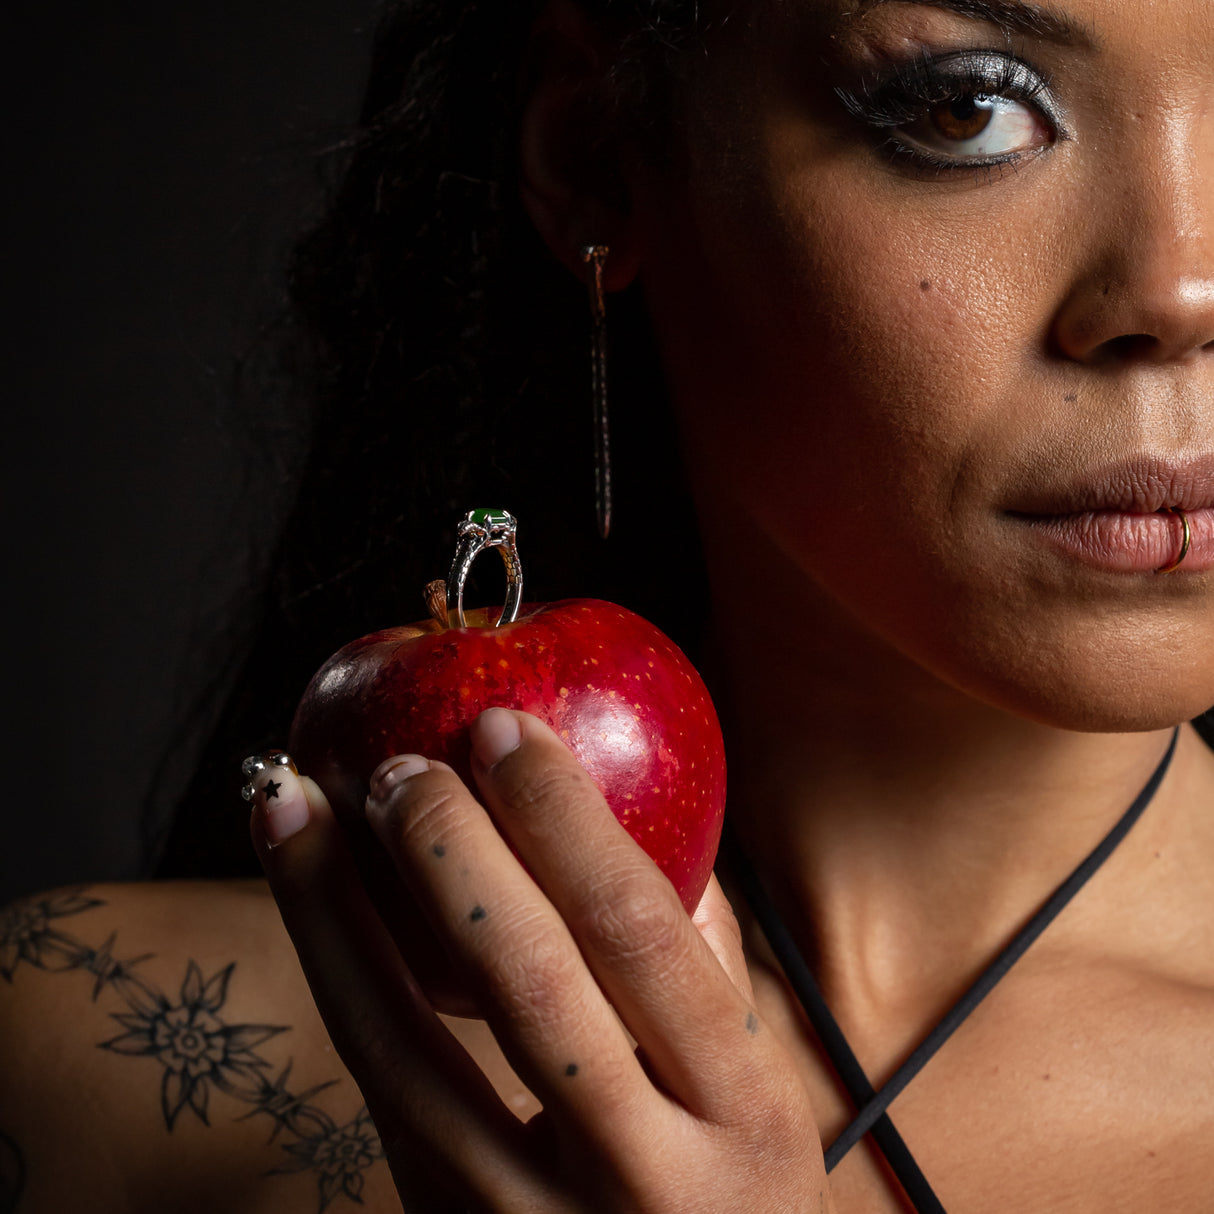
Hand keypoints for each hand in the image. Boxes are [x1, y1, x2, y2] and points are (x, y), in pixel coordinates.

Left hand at [252, 708, 832, 1212]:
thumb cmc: (731, 1196)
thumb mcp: (761, 1097)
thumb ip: (705, 966)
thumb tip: (633, 822)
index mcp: (744, 1116)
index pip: (635, 931)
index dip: (560, 814)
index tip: (504, 727)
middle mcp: (644, 1177)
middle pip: (523, 979)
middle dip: (447, 848)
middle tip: (399, 764)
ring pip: (403, 1048)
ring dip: (333, 910)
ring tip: (292, 807)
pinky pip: (379, 1095)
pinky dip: (338, 981)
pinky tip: (314, 905)